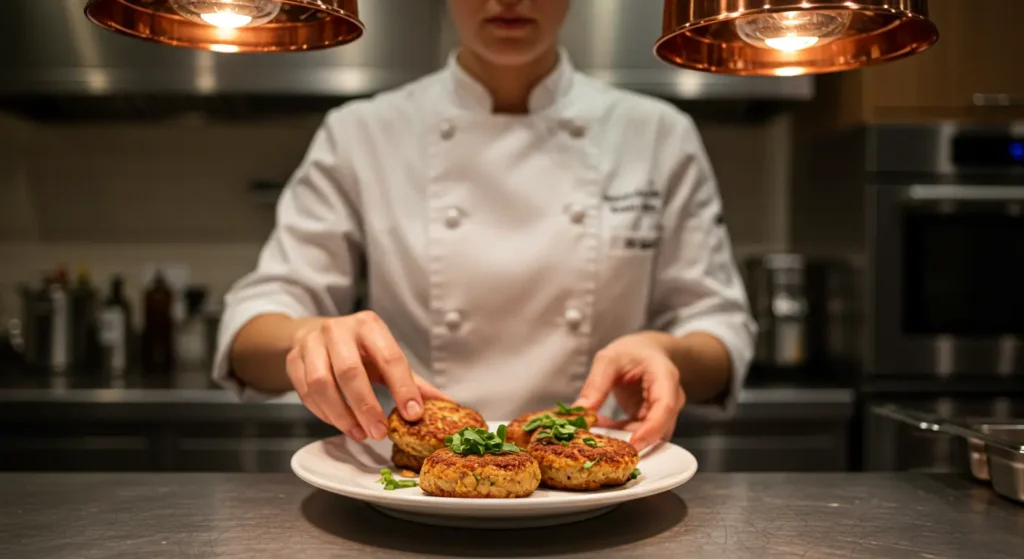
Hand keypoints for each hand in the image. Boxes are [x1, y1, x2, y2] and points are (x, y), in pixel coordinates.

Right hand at [286, 311, 447, 441]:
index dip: (403, 388)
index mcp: (369, 326)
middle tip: (380, 433)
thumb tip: (445, 403)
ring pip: (322, 384)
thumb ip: (411, 380)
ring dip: (342, 415)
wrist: (314, 332)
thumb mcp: (385, 355)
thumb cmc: (358, 348)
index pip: (389, 357)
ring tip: (360, 433)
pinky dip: (324, 414)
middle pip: (350, 372)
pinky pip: (306, 392)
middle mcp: (338, 330)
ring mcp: (312, 344)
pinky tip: (341, 424)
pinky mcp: (293, 360)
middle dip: (367, 407)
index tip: (413, 415)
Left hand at [573, 333, 685, 451]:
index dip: (650, 429)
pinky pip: (639, 434)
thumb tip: (580, 412)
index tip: (632, 444)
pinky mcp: (653, 422)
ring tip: (596, 427)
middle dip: (632, 439)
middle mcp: (671, 398)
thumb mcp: (609, 359)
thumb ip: (596, 385)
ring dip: (622, 437)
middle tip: (601, 442)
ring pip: (649, 436)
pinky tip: (602, 425)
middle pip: (660, 428)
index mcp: (665, 377)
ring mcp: (665, 413)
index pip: (665, 407)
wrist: (646, 352)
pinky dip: (620, 434)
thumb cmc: (632, 352)